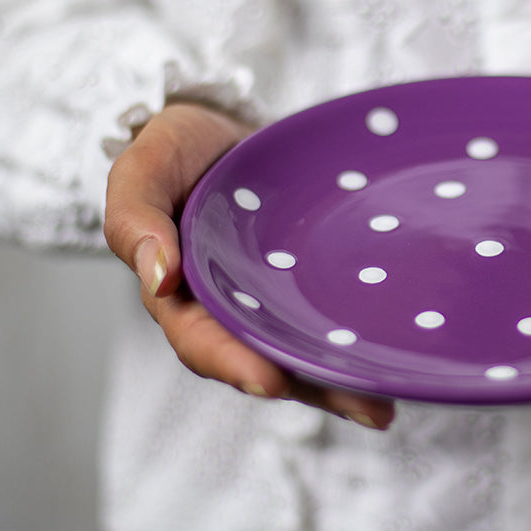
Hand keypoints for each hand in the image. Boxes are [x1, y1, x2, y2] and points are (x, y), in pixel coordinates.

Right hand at [104, 102, 395, 429]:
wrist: (220, 124)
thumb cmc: (174, 149)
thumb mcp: (142, 170)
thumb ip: (136, 220)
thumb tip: (159, 278)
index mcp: (180, 295)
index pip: (202, 341)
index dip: (234, 363)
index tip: (271, 380)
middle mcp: (229, 308)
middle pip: (266, 359)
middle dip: (313, 388)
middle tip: (365, 406)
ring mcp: (270, 297)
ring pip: (303, 349)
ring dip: (344, 382)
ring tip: (388, 403)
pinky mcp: (305, 281)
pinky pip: (327, 317)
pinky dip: (355, 342)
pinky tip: (394, 361)